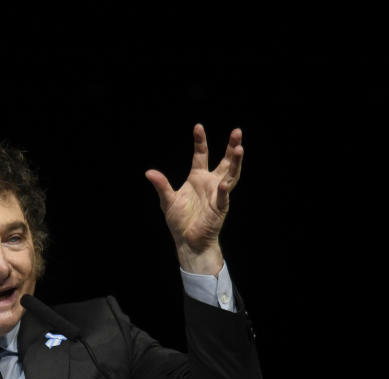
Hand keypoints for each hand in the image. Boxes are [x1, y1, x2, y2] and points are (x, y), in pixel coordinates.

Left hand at [145, 124, 242, 274]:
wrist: (187, 241)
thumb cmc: (179, 221)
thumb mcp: (167, 200)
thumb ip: (161, 185)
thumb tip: (149, 172)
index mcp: (198, 178)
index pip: (201, 155)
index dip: (200, 142)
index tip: (198, 127)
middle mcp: (210, 183)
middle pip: (224, 161)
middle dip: (231, 147)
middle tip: (237, 132)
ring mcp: (217, 194)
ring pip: (230, 175)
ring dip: (235, 163)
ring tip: (239, 148)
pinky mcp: (219, 208)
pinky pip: (222, 198)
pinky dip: (223, 191)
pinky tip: (223, 184)